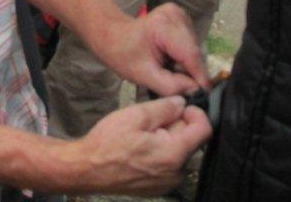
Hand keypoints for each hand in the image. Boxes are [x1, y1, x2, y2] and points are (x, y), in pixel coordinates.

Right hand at [60, 97, 211, 195]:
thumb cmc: (108, 142)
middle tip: (152, 119)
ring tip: (144, 134)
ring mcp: (167, 183)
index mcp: (173, 155)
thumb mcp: (136, 115)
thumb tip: (183, 103)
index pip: (205, 130)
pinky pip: (169, 164)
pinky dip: (161, 152)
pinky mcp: (157, 187)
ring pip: (180, 152)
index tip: (178, 107)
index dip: (195, 113)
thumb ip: (165, 108)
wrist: (86, 169)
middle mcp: (176, 173)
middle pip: (192, 141)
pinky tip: (141, 148)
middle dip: (177, 125)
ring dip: (168, 138)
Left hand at [100, 3, 210, 96]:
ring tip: (169, 70)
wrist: (114, 36)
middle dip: (190, 72)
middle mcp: (176, 15)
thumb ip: (170, 85)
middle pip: (193, 51)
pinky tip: (170, 59)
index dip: (199, 77)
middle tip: (179, 86)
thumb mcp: (143, 76)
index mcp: (164, 26)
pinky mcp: (181, 18)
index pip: (190, 55)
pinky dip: (184, 56)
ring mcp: (180, 14)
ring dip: (187, 64)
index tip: (205, 95)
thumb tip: (195, 90)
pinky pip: (190, 43)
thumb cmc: (123, 54)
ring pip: (194, 48)